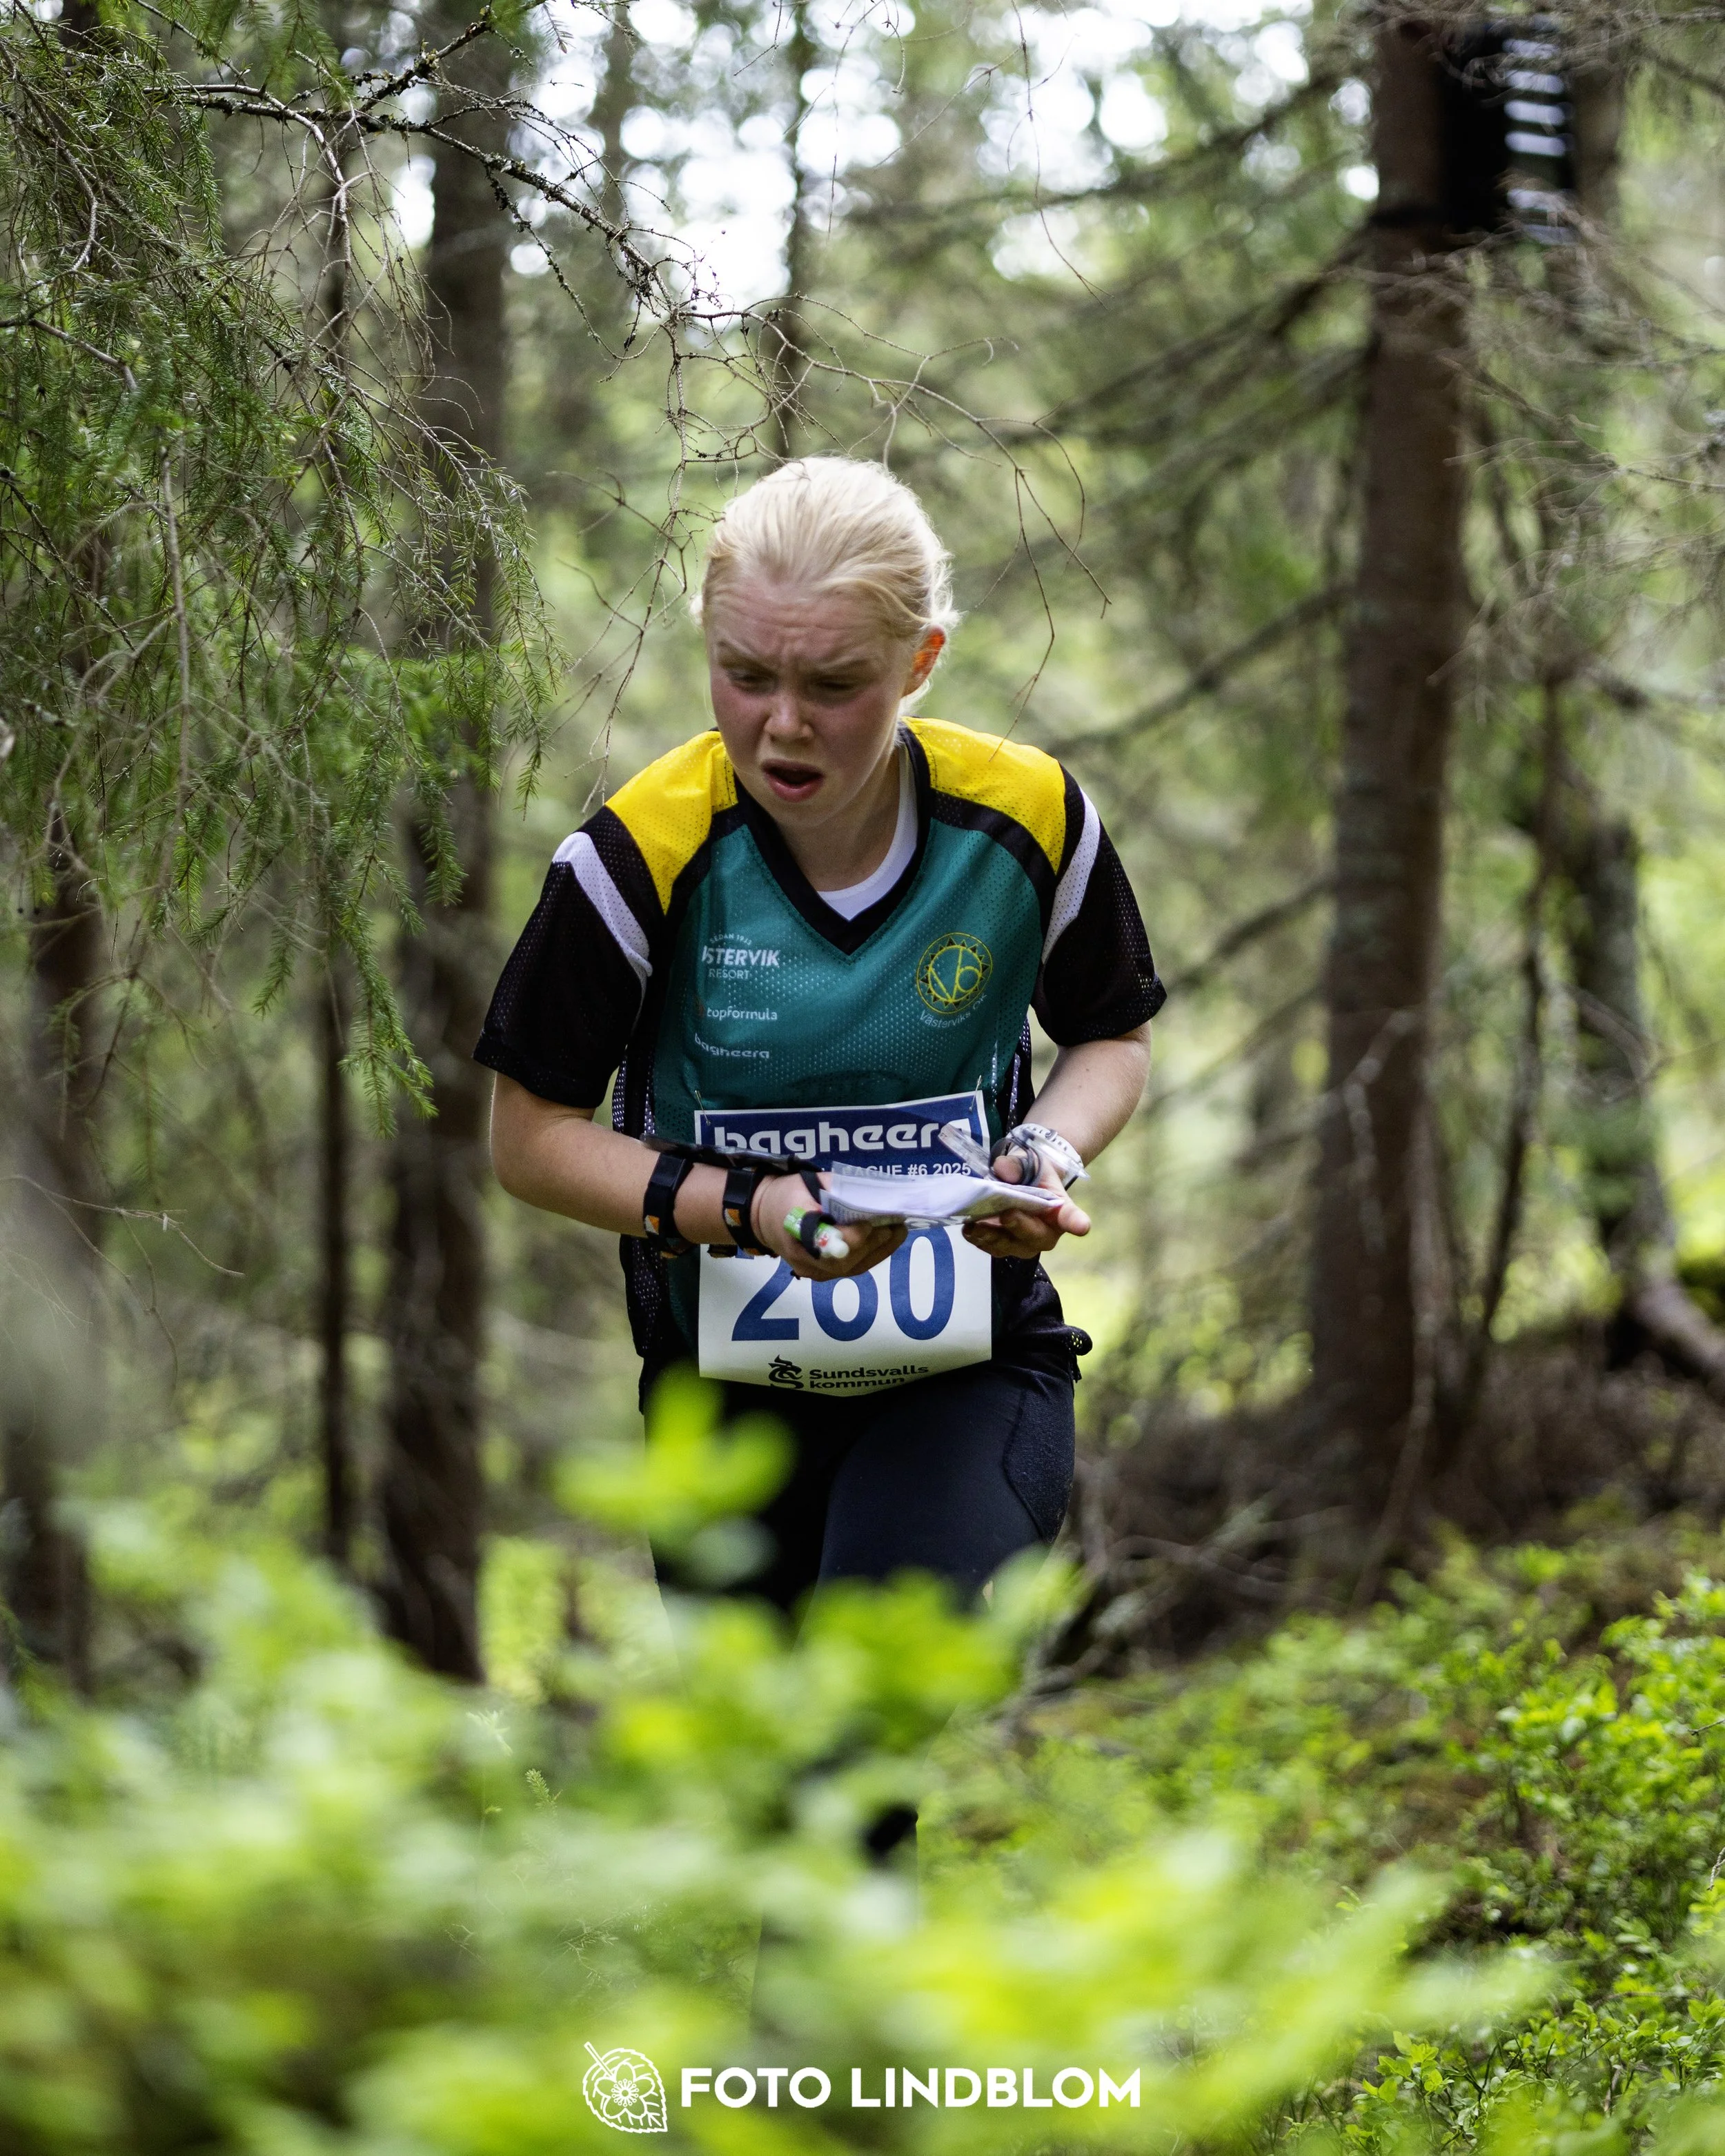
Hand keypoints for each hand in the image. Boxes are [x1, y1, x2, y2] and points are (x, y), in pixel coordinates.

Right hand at [750, 1172, 906, 1281]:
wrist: (763, 1216)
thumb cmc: (788, 1195)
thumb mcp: (808, 1181)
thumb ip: (839, 1188)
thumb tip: (873, 1192)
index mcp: (797, 1230)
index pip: (831, 1242)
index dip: (855, 1235)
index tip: (874, 1220)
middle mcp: (805, 1258)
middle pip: (846, 1260)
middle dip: (875, 1242)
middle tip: (897, 1224)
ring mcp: (813, 1271)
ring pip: (852, 1268)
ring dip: (879, 1251)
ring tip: (897, 1232)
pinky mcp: (820, 1275)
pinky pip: (850, 1270)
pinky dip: (871, 1257)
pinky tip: (886, 1243)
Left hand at [962, 1151, 1089, 1259]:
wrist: (1022, 1184)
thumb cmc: (1033, 1175)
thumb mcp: (1029, 1161)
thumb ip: (1017, 1164)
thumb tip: (1003, 1170)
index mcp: (1061, 1211)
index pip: (1071, 1217)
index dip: (1076, 1222)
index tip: (1081, 1226)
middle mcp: (1046, 1232)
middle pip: (1036, 1237)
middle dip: (1020, 1227)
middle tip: (1007, 1214)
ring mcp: (1024, 1243)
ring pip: (1010, 1247)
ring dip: (992, 1237)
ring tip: (974, 1226)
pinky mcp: (1004, 1246)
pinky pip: (992, 1247)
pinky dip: (979, 1239)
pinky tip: (969, 1229)